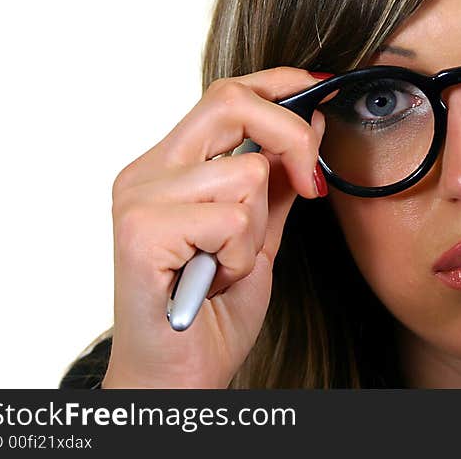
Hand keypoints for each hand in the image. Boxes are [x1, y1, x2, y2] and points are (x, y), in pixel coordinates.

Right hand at [101, 68, 328, 387]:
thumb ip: (279, 180)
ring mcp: (137, 199)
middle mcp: (145, 171)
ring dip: (256, 230)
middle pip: (230, 103)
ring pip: (246, 174)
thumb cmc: (211, 310)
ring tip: (227, 263)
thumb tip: (313, 121)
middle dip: (290, 139)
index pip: (225, 94)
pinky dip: (240, 256)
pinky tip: (214, 278)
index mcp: (168, 165)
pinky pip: (233, 219)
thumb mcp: (259, 235)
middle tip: (310, 187)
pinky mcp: (141, 232)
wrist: (178, 377)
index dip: (279, 83)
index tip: (323, 87)